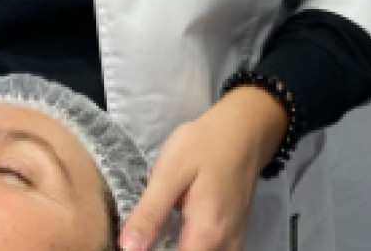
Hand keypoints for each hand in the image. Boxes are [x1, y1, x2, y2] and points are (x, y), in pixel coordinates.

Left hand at [119, 87, 288, 250]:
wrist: (242, 131)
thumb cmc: (203, 146)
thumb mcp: (170, 172)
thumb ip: (150, 212)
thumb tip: (128, 248)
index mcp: (206, 235)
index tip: (137, 243)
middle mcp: (225, 248)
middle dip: (164, 248)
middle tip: (146, 230)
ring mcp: (233, 244)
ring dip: (180, 246)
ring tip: (158, 229)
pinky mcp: (234, 236)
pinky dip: (193, 245)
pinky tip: (175, 230)